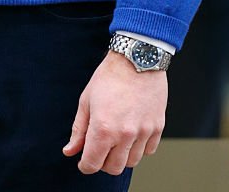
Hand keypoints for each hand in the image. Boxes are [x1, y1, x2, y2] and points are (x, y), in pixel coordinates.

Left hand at [62, 51, 165, 175]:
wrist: (136, 60)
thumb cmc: (109, 77)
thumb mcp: (86, 101)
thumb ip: (79, 129)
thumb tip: (70, 151)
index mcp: (103, 128)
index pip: (93, 163)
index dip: (85, 165)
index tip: (83, 161)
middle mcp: (125, 135)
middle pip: (113, 168)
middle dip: (102, 163)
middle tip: (98, 149)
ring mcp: (144, 133)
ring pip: (132, 162)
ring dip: (121, 157)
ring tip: (115, 139)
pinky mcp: (158, 129)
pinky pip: (148, 151)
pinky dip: (139, 149)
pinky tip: (131, 134)